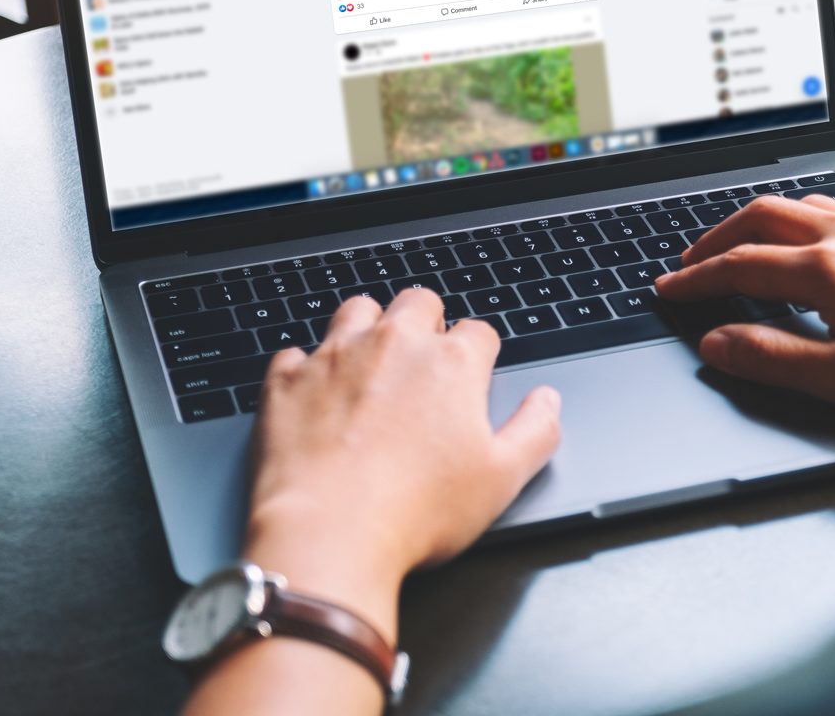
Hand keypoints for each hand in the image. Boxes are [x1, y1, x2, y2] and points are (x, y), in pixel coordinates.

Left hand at [242, 291, 560, 641]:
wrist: (329, 533)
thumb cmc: (416, 512)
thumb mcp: (502, 479)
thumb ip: (536, 431)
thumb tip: (547, 402)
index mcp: (451, 364)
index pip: (478, 331)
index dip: (480, 353)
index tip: (473, 376)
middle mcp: (394, 345)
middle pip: (418, 302)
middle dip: (427, 323)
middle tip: (424, 363)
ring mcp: (335, 357)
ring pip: (357, 310)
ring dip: (368, 328)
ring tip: (370, 363)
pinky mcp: (286, 381)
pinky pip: (295, 354)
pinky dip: (307, 369)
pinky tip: (316, 394)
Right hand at [655, 195, 834, 441]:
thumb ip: (772, 359)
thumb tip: (717, 343)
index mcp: (826, 269)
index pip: (740, 266)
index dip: (696, 280)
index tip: (669, 290)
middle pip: (765, 217)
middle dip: (719, 235)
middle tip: (692, 260)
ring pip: (806, 205)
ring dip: (763, 219)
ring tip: (744, 239)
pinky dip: (807, 218)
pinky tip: (819, 240)